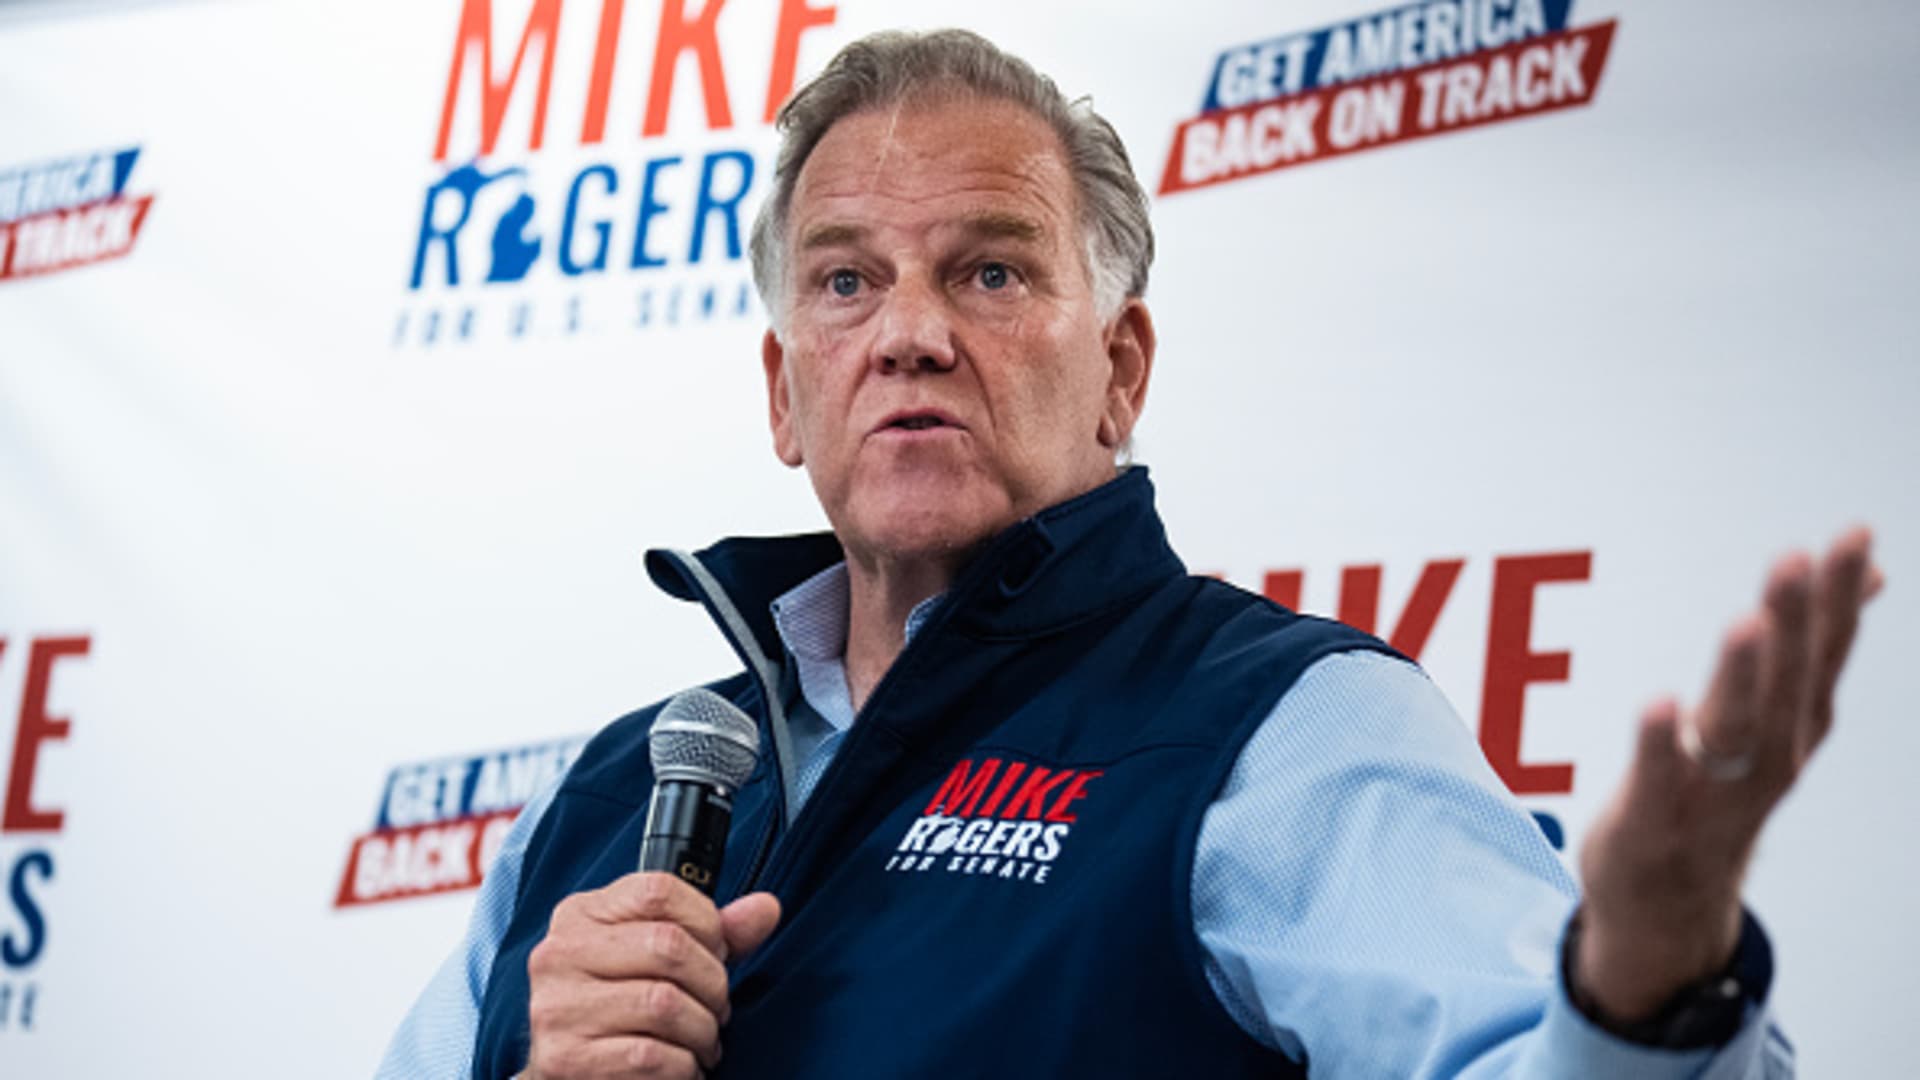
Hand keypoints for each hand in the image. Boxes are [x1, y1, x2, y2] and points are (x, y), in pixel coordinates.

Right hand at [523, 872, 781, 1078]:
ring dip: (702, 1030)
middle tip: (716, 1006)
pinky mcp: (566, 1059)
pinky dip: (683, 1066)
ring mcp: (558, 1007)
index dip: (706, 922)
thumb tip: (766, 908)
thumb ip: (711, 932)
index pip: (659, 890)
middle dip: (712, 983)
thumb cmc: (618, 1007)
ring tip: (701, 1039)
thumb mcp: (656, 957)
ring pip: (664, 1004)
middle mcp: (560, 954)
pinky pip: (651, 1056)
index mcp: (581, 915)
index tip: (715, 951)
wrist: (565, 1073)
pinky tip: (681, 1065)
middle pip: (668, 946)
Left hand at [1574, 527, 1880, 1020]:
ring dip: (1741, 676)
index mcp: (1795, 725)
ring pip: (1733, 729)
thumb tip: (1868, 573)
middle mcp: (1768, 758)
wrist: (1670, 899)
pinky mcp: (1654, 820)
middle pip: (1784, 683)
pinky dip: (1659, 744)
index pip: (1824, 652)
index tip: (1853, 537)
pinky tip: (1659, 702)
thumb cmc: (1721, 787)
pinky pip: (1657, 780)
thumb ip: (1813, 645)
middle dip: (1794, 621)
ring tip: (1748, 621)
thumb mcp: (1777, 717)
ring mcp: (1713, 793)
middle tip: (1796, 558)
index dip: (1840, 596)